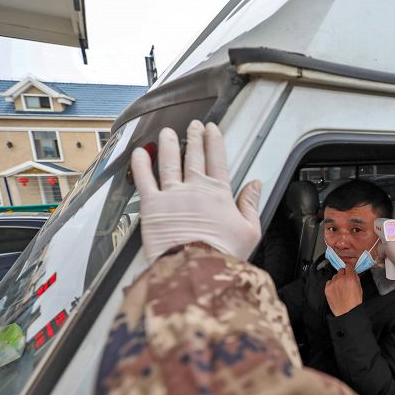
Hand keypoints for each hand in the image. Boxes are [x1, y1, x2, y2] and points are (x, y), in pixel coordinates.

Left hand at [131, 120, 261, 263]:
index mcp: (219, 194)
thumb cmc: (223, 254)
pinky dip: (140, 164)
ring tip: (167, 133)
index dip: (214, 143)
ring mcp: (171, 194)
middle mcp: (194, 189)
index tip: (212, 130)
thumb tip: (256, 185)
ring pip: (168, 162)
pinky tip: (139, 153)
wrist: (196, 268)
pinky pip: (144, 179)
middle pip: (193, 156)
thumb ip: (251, 204)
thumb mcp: (250, 231)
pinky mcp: (151, 205)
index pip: (217, 160)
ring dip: (167, 145)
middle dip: (194, 138)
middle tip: (194, 126)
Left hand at [325, 266, 362, 315]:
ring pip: (335, 276)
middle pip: (341, 270)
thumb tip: (353, 273)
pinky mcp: (327, 288)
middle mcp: (340, 279)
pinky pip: (329, 282)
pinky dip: (332, 284)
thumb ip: (356, 278)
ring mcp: (333, 284)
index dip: (350, 265)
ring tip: (341, 287)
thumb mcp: (360, 288)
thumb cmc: (354, 303)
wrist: (346, 312)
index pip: (349, 265)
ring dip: (338, 279)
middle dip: (344, 273)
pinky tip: (336, 290)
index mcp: (350, 278)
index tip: (350, 265)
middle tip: (346, 279)